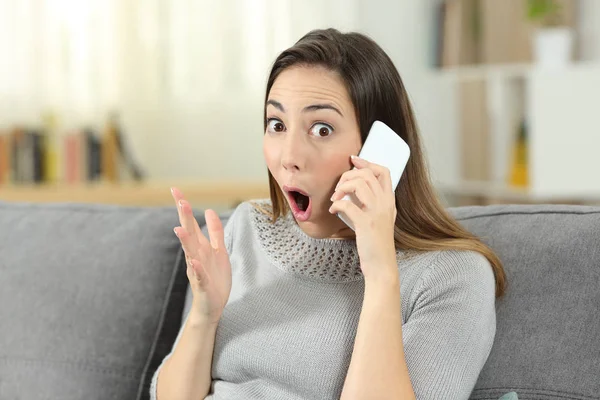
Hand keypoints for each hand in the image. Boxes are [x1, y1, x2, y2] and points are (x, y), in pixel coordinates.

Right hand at [171, 187, 231, 325]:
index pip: (191, 223)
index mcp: (200, 246)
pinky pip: (200, 276)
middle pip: (189, 233)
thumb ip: (215, 232)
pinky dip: (197, 268)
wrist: (211, 307)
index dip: (184, 207)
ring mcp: (198, 270)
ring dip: (186, 241)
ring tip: (180, 228)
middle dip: (185, 217)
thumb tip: (209, 210)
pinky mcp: (203, 286)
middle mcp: (196, 255)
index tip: (175, 189)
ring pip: (191, 253)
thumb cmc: (214, 278)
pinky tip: (194, 261)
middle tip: (180, 200)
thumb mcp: (218, 251)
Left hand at [329, 156, 398, 283]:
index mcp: (389, 201)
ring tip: (336, 198)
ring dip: (342, 188)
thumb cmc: (377, 243)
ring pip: (359, 184)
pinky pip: (347, 204)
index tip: (353, 161)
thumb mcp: (381, 219)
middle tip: (339, 188)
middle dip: (348, 176)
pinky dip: (336, 205)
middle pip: (367, 174)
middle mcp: (385, 204)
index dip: (367, 162)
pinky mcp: (366, 224)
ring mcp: (376, 213)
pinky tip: (333, 210)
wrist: (382, 266)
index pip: (384, 171)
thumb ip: (373, 203)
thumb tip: (353, 189)